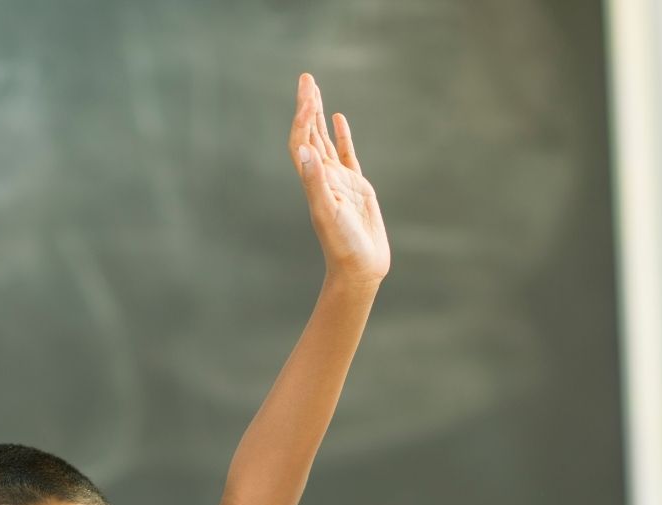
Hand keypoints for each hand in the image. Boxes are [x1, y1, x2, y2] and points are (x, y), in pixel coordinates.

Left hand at [289, 73, 389, 285]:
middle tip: (306, 78)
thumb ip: (316, 182)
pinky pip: (346, 155)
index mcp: (313, 182)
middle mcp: (323, 179)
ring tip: (315, 90)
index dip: (302, 119)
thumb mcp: (329, 213)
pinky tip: (338, 119)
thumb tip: (304, 151)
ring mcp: (339, 183)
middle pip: (310, 135)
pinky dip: (341, 136)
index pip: (302, 142)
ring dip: (319, 116)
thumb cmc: (344, 246)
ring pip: (324, 141)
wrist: (360, 269)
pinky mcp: (356, 189)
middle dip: (307, 106)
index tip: (307, 96)